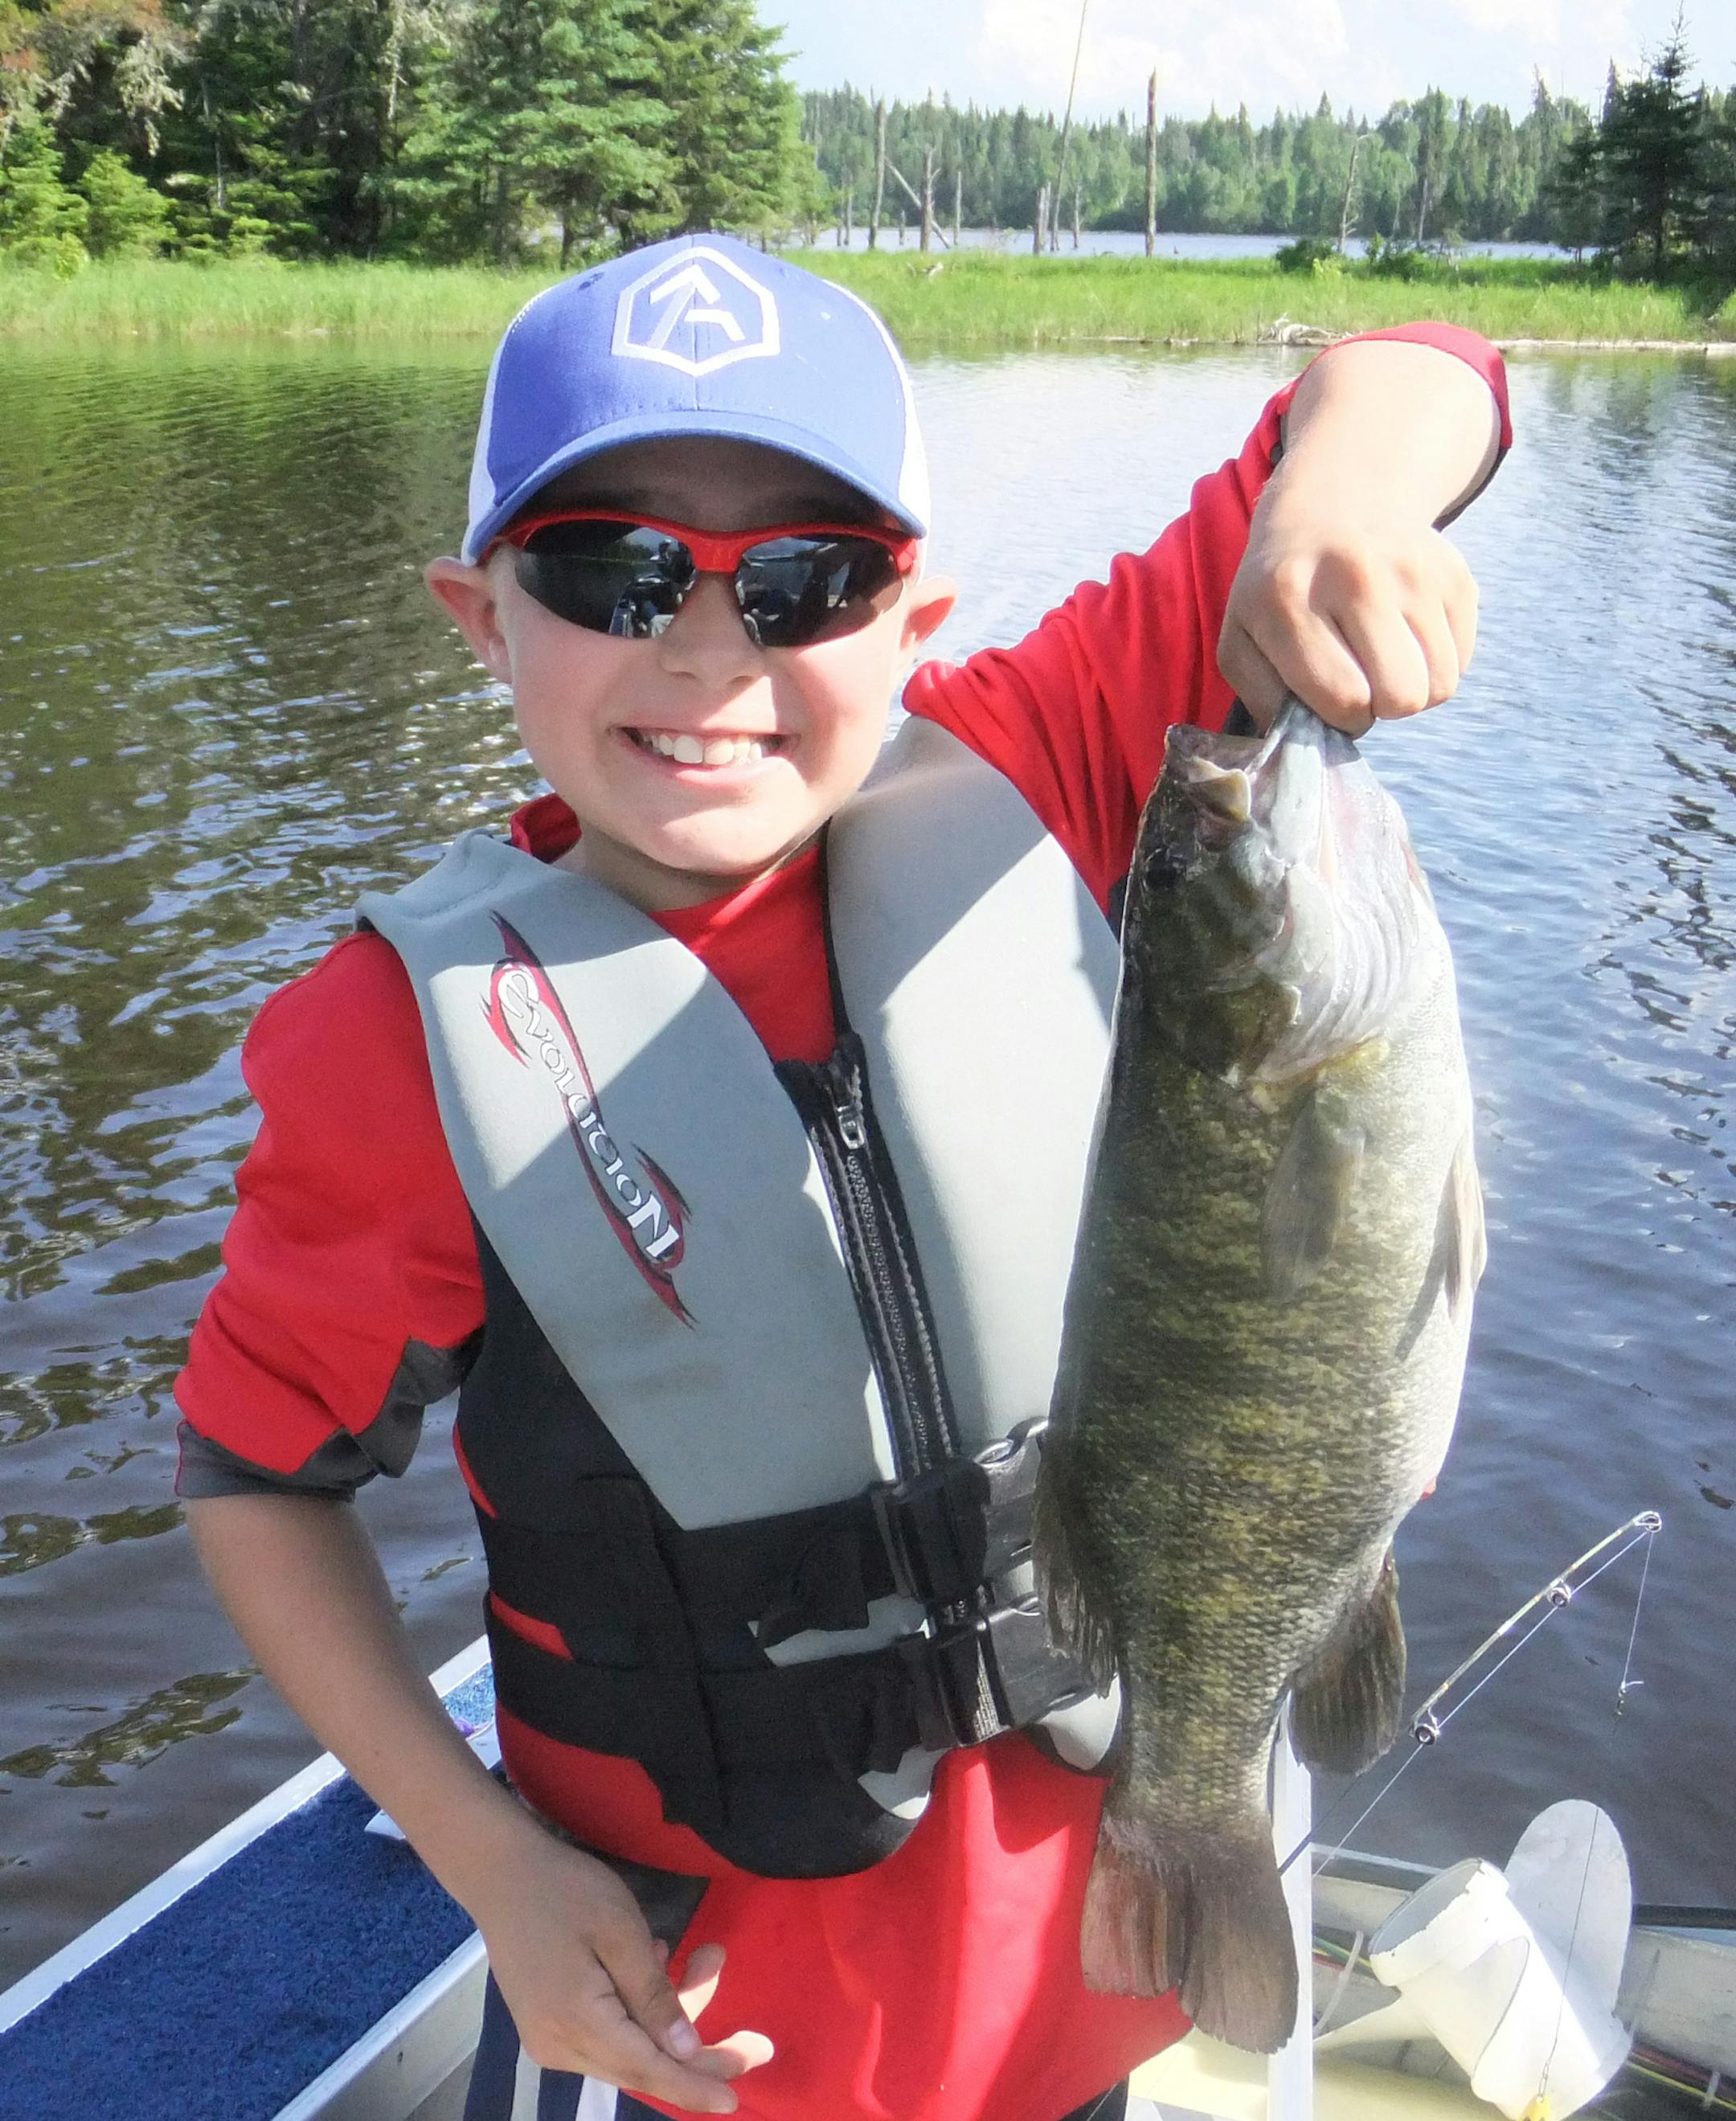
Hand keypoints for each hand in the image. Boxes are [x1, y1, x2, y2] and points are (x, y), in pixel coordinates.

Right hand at [471, 1832, 773, 2112]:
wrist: (500, 1872)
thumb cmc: (565, 1891)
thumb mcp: (620, 1931)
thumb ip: (654, 1997)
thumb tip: (685, 2051)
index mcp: (578, 2025)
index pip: (650, 2071)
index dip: (696, 2086)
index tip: (737, 2098)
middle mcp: (560, 2048)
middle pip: (642, 2065)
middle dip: (696, 2045)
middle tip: (751, 2035)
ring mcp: (549, 2041)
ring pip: (628, 2049)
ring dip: (670, 2015)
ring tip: (702, 1955)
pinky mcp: (547, 2026)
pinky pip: (607, 2034)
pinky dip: (640, 2010)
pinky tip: (657, 1960)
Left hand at [1218, 481, 1478, 737]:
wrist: (1332, 507)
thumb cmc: (1279, 592)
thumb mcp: (1242, 639)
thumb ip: (1263, 698)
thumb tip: (1305, 744)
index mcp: (1290, 598)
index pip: (1344, 698)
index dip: (1342, 718)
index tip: (1332, 701)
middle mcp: (1356, 575)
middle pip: (1402, 696)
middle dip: (1381, 707)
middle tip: (1361, 682)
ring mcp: (1413, 569)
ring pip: (1440, 683)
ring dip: (1413, 689)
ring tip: (1382, 660)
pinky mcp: (1454, 573)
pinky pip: (1462, 660)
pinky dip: (1436, 663)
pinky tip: (1404, 635)